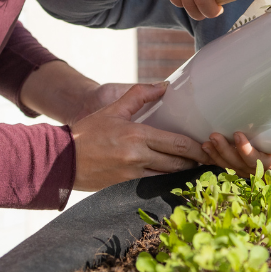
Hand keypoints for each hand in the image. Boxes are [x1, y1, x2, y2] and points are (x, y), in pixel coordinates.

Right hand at [70, 82, 211, 190]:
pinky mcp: (126, 186)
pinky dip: (166, 179)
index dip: (197, 148)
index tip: (209, 147)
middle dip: (196, 162)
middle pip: (178, 162)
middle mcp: (137, 156)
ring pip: (168, 175)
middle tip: (210, 158)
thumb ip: (139, 95)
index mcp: (137, 135)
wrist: (60, 160)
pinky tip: (175, 176)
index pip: (177, 143)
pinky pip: (154, 182)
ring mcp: (132, 174)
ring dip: (184, 172)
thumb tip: (164, 85)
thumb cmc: (87, 133)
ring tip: (197, 167)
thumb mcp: (113, 109)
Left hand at [203, 131, 270, 188]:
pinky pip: (226, 167)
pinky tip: (206, 148)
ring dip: (217, 154)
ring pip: (230, 166)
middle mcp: (259, 169)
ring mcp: (249, 172)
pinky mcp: (241, 171)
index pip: (259, 159)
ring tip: (207, 142)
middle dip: (225, 150)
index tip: (238, 135)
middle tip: (215, 136)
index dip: (247, 150)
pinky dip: (215, 159)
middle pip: (239, 163)